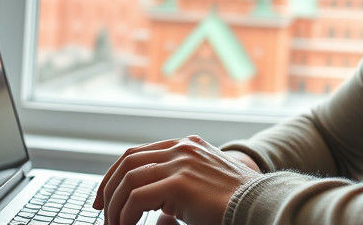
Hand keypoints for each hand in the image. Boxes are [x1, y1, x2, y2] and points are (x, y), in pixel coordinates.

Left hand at [92, 135, 259, 224]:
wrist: (262, 206)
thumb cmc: (236, 205)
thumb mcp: (202, 191)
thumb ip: (177, 193)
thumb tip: (155, 216)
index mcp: (187, 146)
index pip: (138, 153)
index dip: (116, 174)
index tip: (105, 197)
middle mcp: (182, 148)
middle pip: (128, 160)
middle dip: (108, 187)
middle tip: (101, 211)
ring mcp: (181, 162)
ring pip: (128, 179)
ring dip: (115, 206)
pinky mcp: (180, 183)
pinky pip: (137, 198)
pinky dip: (125, 215)